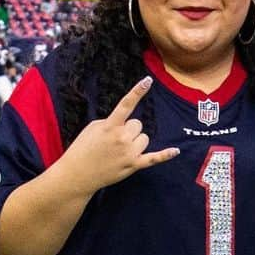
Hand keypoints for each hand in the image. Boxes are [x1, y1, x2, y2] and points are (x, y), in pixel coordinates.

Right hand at [60, 77, 177, 194]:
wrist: (78, 174)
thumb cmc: (83, 148)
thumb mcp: (93, 128)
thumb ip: (112, 122)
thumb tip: (126, 123)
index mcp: (110, 126)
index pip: (126, 104)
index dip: (137, 91)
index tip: (148, 80)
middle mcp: (122, 138)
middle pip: (138, 125)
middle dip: (129, 130)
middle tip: (114, 140)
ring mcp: (129, 153)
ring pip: (144, 138)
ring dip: (135, 142)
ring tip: (120, 150)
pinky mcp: (134, 166)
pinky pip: (154, 158)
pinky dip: (165, 155)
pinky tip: (176, 151)